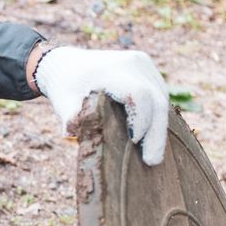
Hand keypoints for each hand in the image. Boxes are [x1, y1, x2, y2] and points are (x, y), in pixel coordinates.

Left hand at [35, 46, 172, 165]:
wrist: (69, 64)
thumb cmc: (66, 87)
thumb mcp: (63, 101)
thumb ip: (69, 115)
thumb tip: (71, 132)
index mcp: (112, 69)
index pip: (138, 94)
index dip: (141, 119)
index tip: (134, 142)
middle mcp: (134, 63)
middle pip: (157, 99)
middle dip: (156, 133)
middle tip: (153, 161)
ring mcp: (144, 65)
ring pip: (162, 98)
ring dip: (159, 127)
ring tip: (153, 154)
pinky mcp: (149, 71)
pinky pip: (160, 95)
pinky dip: (157, 117)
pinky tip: (152, 139)